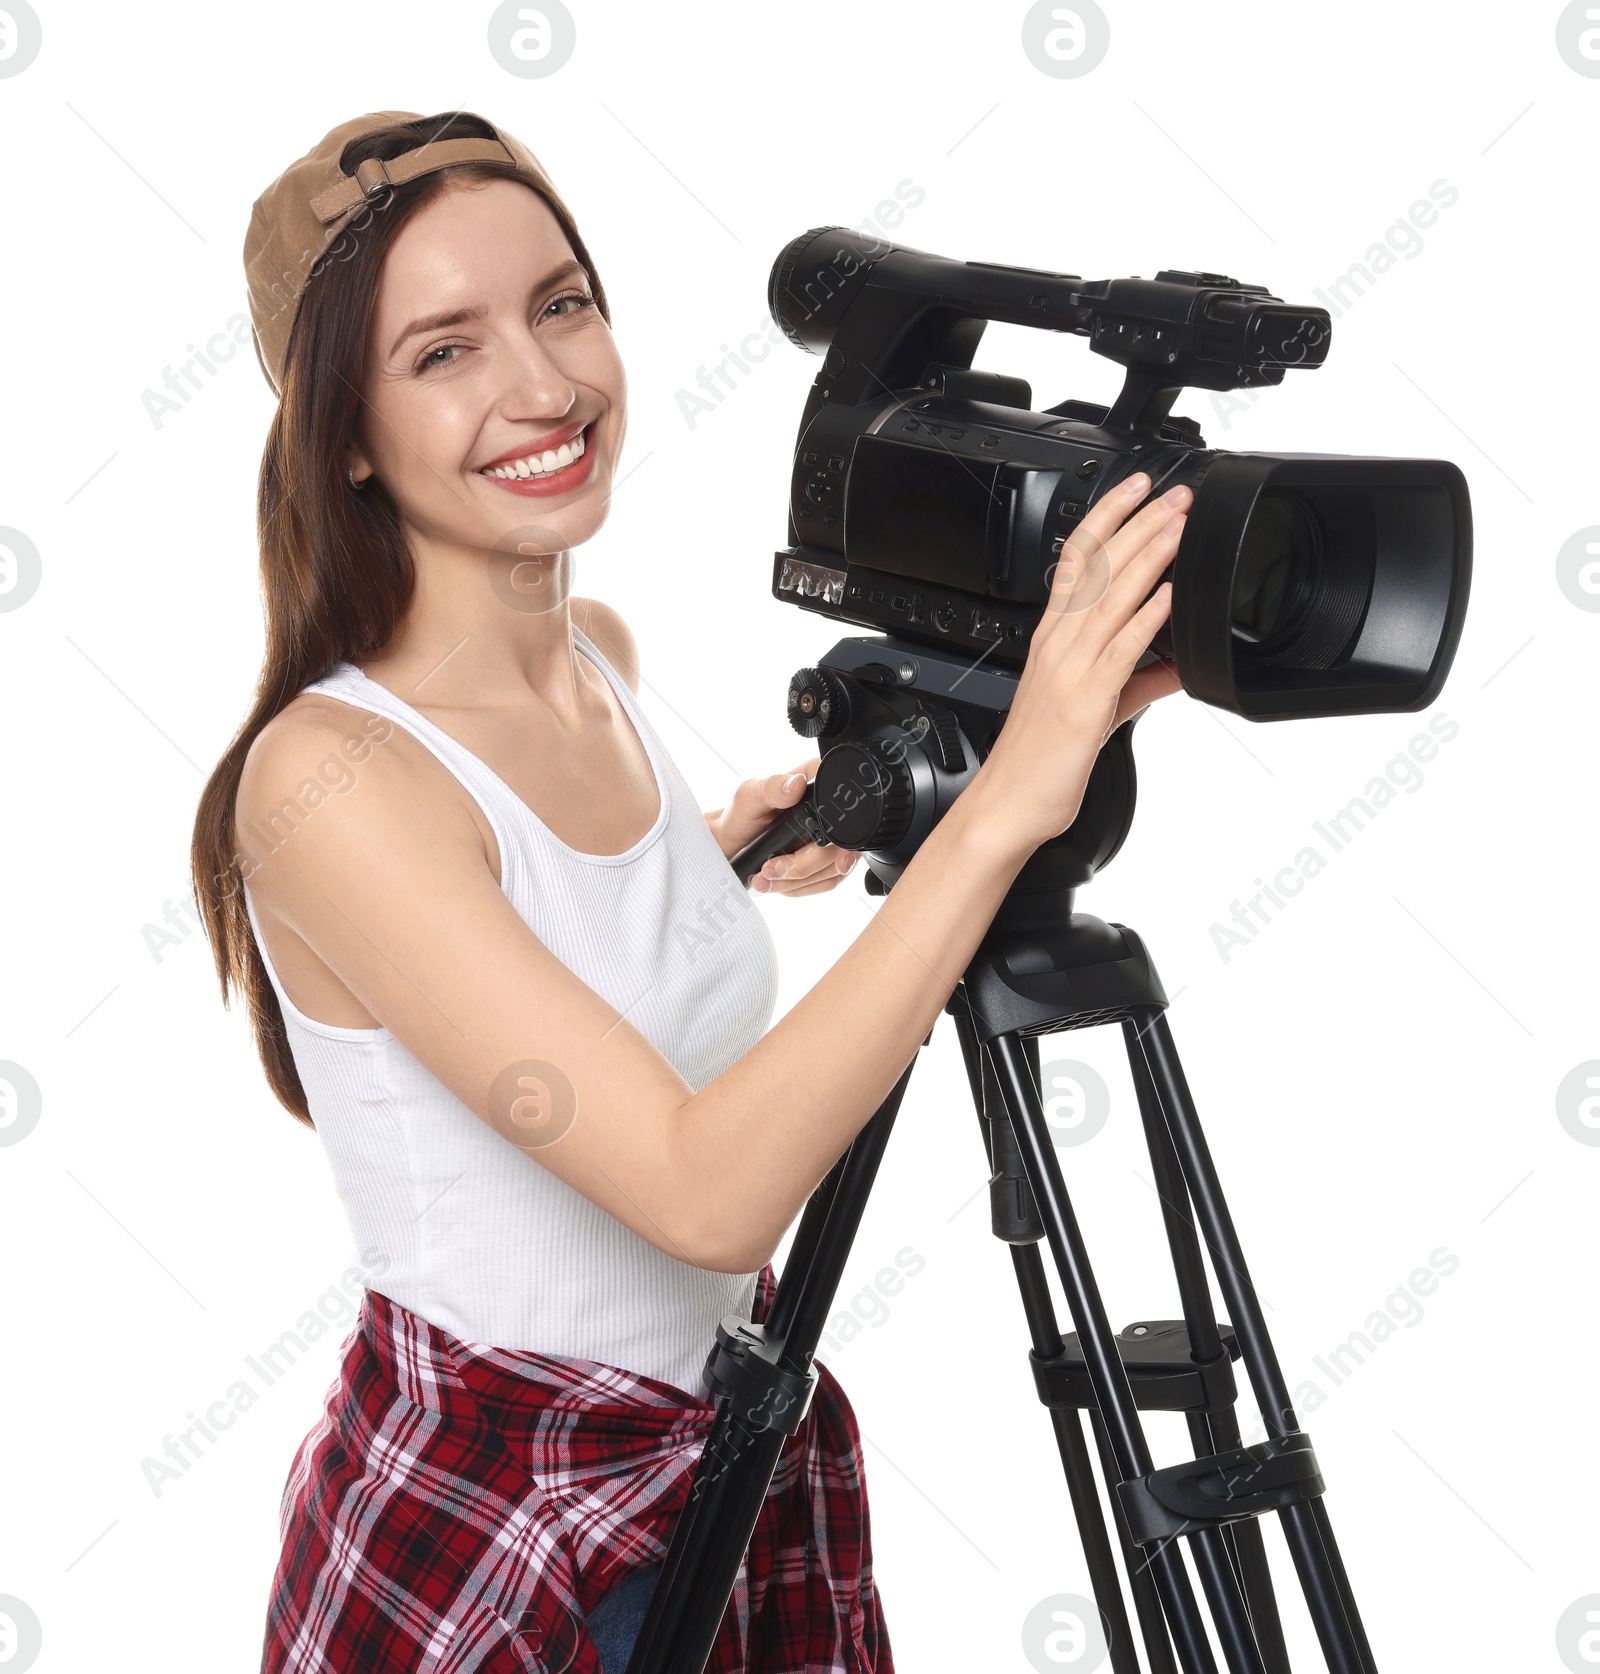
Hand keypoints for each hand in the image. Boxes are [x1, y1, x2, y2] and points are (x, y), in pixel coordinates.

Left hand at [704, 759, 860, 895]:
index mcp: (819, 784)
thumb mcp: (749, 797)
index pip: (846, 807)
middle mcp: (831, 811)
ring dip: (799, 881)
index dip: (837, 833)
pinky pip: (827, 881)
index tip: (814, 849)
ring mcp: (832, 839)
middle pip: (840, 846)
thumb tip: (796, 784)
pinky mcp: (827, 861)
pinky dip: (801, 888)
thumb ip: (771, 787)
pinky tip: (778, 882)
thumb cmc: (741, 817)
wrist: (730, 845)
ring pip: (834, 868)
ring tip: (768, 878)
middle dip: (805, 866)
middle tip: (772, 868)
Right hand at [967, 472, 1191, 855]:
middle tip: (1175, 495)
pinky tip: (1170, 594)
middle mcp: (1059, 646)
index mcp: (1054, 640)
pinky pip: (1121, 649)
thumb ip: (1139, 682)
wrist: (1009, 803)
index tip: (1135, 488)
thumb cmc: (1040, 760)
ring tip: (1179, 524)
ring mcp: (1071, 669)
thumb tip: (1175, 664)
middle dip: (1139, 524)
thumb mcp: (1098, 710)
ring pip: (1111, 598)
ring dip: (1149, 556)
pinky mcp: (1087, 700)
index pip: (1076, 561)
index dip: (1105, 518)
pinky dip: (1147, 617)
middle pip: (1098, 568)